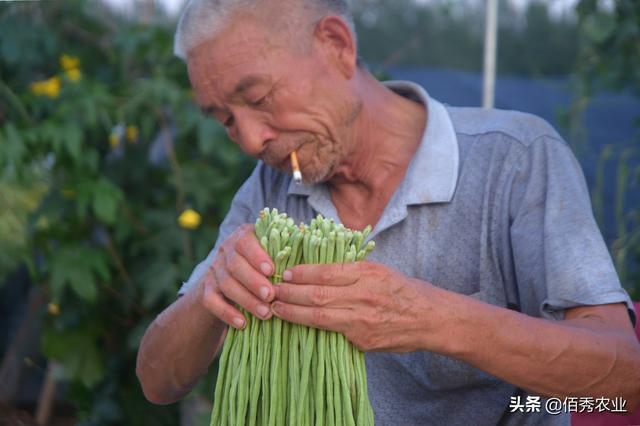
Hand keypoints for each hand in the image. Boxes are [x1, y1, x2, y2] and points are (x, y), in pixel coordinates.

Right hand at [200, 224, 275, 328]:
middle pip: (235, 265)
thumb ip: (283, 254)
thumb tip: (308, 262)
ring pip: (227, 284)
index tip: (272, 271)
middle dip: (254, 282)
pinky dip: (227, 313)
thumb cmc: (262, 265)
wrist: (228, 282)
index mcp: (242, 237)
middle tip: (271, 296)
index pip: (245, 242)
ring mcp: (214, 271)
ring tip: (265, 313)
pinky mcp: (206, 290)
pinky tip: (243, 323)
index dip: (257, 256)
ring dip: (247, 300)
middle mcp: (225, 251)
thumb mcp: (270, 254)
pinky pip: (212, 302)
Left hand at [271, 261, 431, 351]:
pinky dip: (311, 328)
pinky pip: (332, 334)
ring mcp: (362, 321)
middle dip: (289, 293)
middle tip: (271, 290)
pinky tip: (297, 325)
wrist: (431, 319)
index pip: (326, 272)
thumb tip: (316, 269)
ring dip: (293, 312)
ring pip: (319, 317)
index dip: (301, 273)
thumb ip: (351, 271)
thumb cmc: (404, 291)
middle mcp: (364, 296)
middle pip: (317, 295)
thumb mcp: (380, 271)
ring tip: (275, 308)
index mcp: (367, 273)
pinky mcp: (363, 341)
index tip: (285, 272)